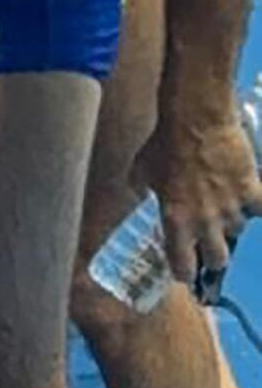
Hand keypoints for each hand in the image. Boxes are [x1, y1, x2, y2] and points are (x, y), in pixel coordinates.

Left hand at [143, 112, 261, 294]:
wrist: (195, 118)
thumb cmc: (165, 142)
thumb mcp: (141, 171)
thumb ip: (142, 190)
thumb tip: (138, 193)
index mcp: (175, 221)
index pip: (183, 267)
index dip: (185, 270)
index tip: (185, 266)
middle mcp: (204, 222)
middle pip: (218, 260)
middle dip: (214, 253)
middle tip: (210, 239)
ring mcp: (230, 208)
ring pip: (238, 230)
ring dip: (231, 220)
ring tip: (222, 199)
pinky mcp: (251, 190)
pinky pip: (259, 209)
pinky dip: (255, 203)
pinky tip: (247, 192)